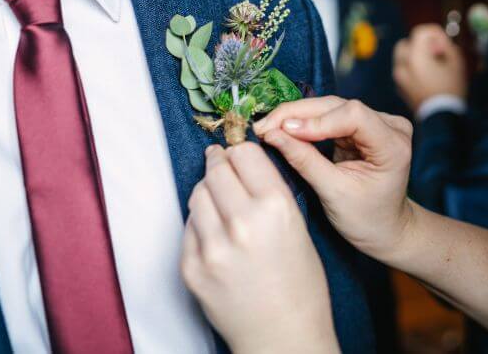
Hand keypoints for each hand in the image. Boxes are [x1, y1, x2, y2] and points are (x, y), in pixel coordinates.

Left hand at [181, 143, 338, 353]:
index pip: (244, 154)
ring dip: (207, 193)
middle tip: (220, 165)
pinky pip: (188, 228)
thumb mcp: (297, 226)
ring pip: (197, 195)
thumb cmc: (299, 286)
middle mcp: (242, 223)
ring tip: (220, 203)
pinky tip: (215, 234)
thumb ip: (268, 192)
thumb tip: (239, 162)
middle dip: (219, 165)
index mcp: (275, 208)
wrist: (283, 337)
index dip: (240, 152)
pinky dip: (199, 224)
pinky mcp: (191, 268)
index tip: (237, 154)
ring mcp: (212, 247)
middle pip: (216, 170)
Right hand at [254, 97, 414, 263]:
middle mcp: (389, 124)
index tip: (283, 132)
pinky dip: (303, 122)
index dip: (316, 121)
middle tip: (263, 127)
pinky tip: (281, 128)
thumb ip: (305, 161)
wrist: (386, 229)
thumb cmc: (367, 218)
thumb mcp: (334, 193)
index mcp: (393, 144)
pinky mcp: (360, 124)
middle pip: (338, 106)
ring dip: (296, 116)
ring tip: (266, 127)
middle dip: (297, 115)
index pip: (353, 115)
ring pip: (329, 107)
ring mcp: (376, 121)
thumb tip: (272, 135)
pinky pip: (328, 115)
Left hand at [393, 24, 467, 111]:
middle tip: (435, 53)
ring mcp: (399, 77)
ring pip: (403, 57)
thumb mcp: (456, 63)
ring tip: (431, 65)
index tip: (442, 41)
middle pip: (406, 43)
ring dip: (415, 56)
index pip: (419, 32)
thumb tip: (438, 40)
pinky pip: (403, 70)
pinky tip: (425, 77)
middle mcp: (403, 64)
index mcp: (416, 56)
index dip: (433, 32)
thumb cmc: (451, 88)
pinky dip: (411, 68)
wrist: (440, 116)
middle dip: (420, 44)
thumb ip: (446, 45)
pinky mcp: (400, 87)